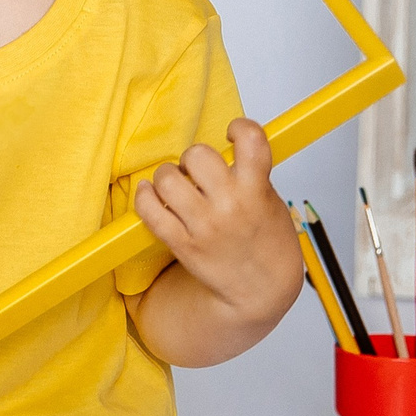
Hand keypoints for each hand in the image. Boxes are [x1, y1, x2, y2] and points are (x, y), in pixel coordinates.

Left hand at [132, 118, 306, 330]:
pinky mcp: (183, 244)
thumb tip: (224, 148)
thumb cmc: (266, 242)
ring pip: (167, 179)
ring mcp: (204, 226)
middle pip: (196, 155)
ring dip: (168, 177)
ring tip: (177, 187)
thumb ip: (250, 174)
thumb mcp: (271, 201)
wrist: (262, 288)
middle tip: (198, 171)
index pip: (251, 140)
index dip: (239, 127)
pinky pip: (150, 211)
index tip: (232, 132)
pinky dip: (145, 197)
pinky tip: (151, 194)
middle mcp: (230, 205)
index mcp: (257, 190)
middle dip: (193, 158)